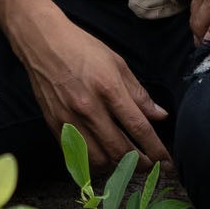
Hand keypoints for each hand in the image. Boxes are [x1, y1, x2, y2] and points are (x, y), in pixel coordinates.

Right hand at [7, 10, 169, 168]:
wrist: (42, 42)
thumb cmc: (82, 48)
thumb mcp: (117, 64)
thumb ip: (139, 94)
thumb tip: (160, 116)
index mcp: (108, 88)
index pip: (138, 127)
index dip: (156, 149)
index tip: (167, 162)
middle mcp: (88, 107)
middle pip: (119, 150)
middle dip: (140, 163)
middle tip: (151, 165)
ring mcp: (68, 118)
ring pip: (97, 159)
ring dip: (116, 166)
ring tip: (127, 162)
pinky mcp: (54, 124)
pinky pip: (76, 154)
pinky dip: (93, 162)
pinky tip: (103, 157)